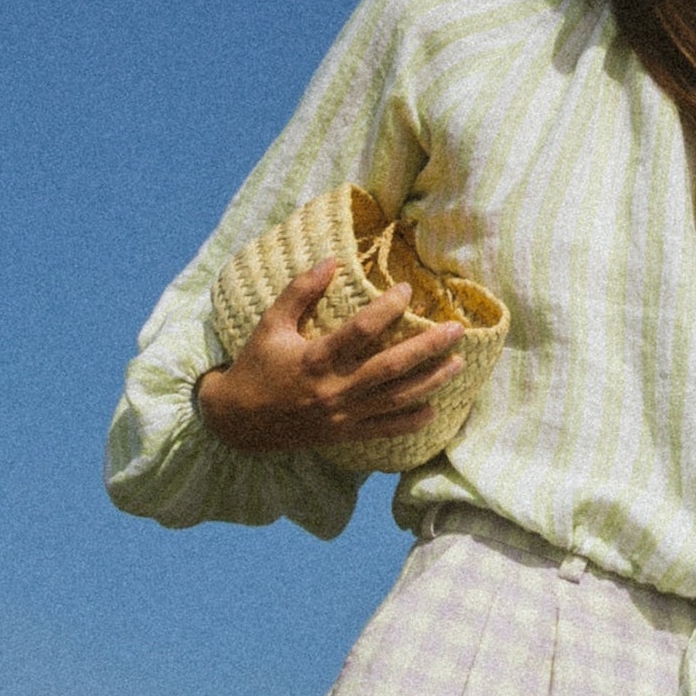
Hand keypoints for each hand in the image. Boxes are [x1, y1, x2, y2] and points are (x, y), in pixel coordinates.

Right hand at [195, 260, 464, 460]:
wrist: (237, 421)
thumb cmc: (256, 365)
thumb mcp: (271, 323)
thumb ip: (300, 291)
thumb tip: (332, 260)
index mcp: (315, 359)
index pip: (361, 331)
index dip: (388, 308)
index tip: (407, 289)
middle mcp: (333, 389)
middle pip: (390, 367)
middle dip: (427, 348)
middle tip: (456, 330)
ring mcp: (341, 415)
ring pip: (395, 398)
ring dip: (430, 381)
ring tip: (458, 363)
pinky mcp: (343, 434)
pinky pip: (383, 430)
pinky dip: (410, 422)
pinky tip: (434, 410)